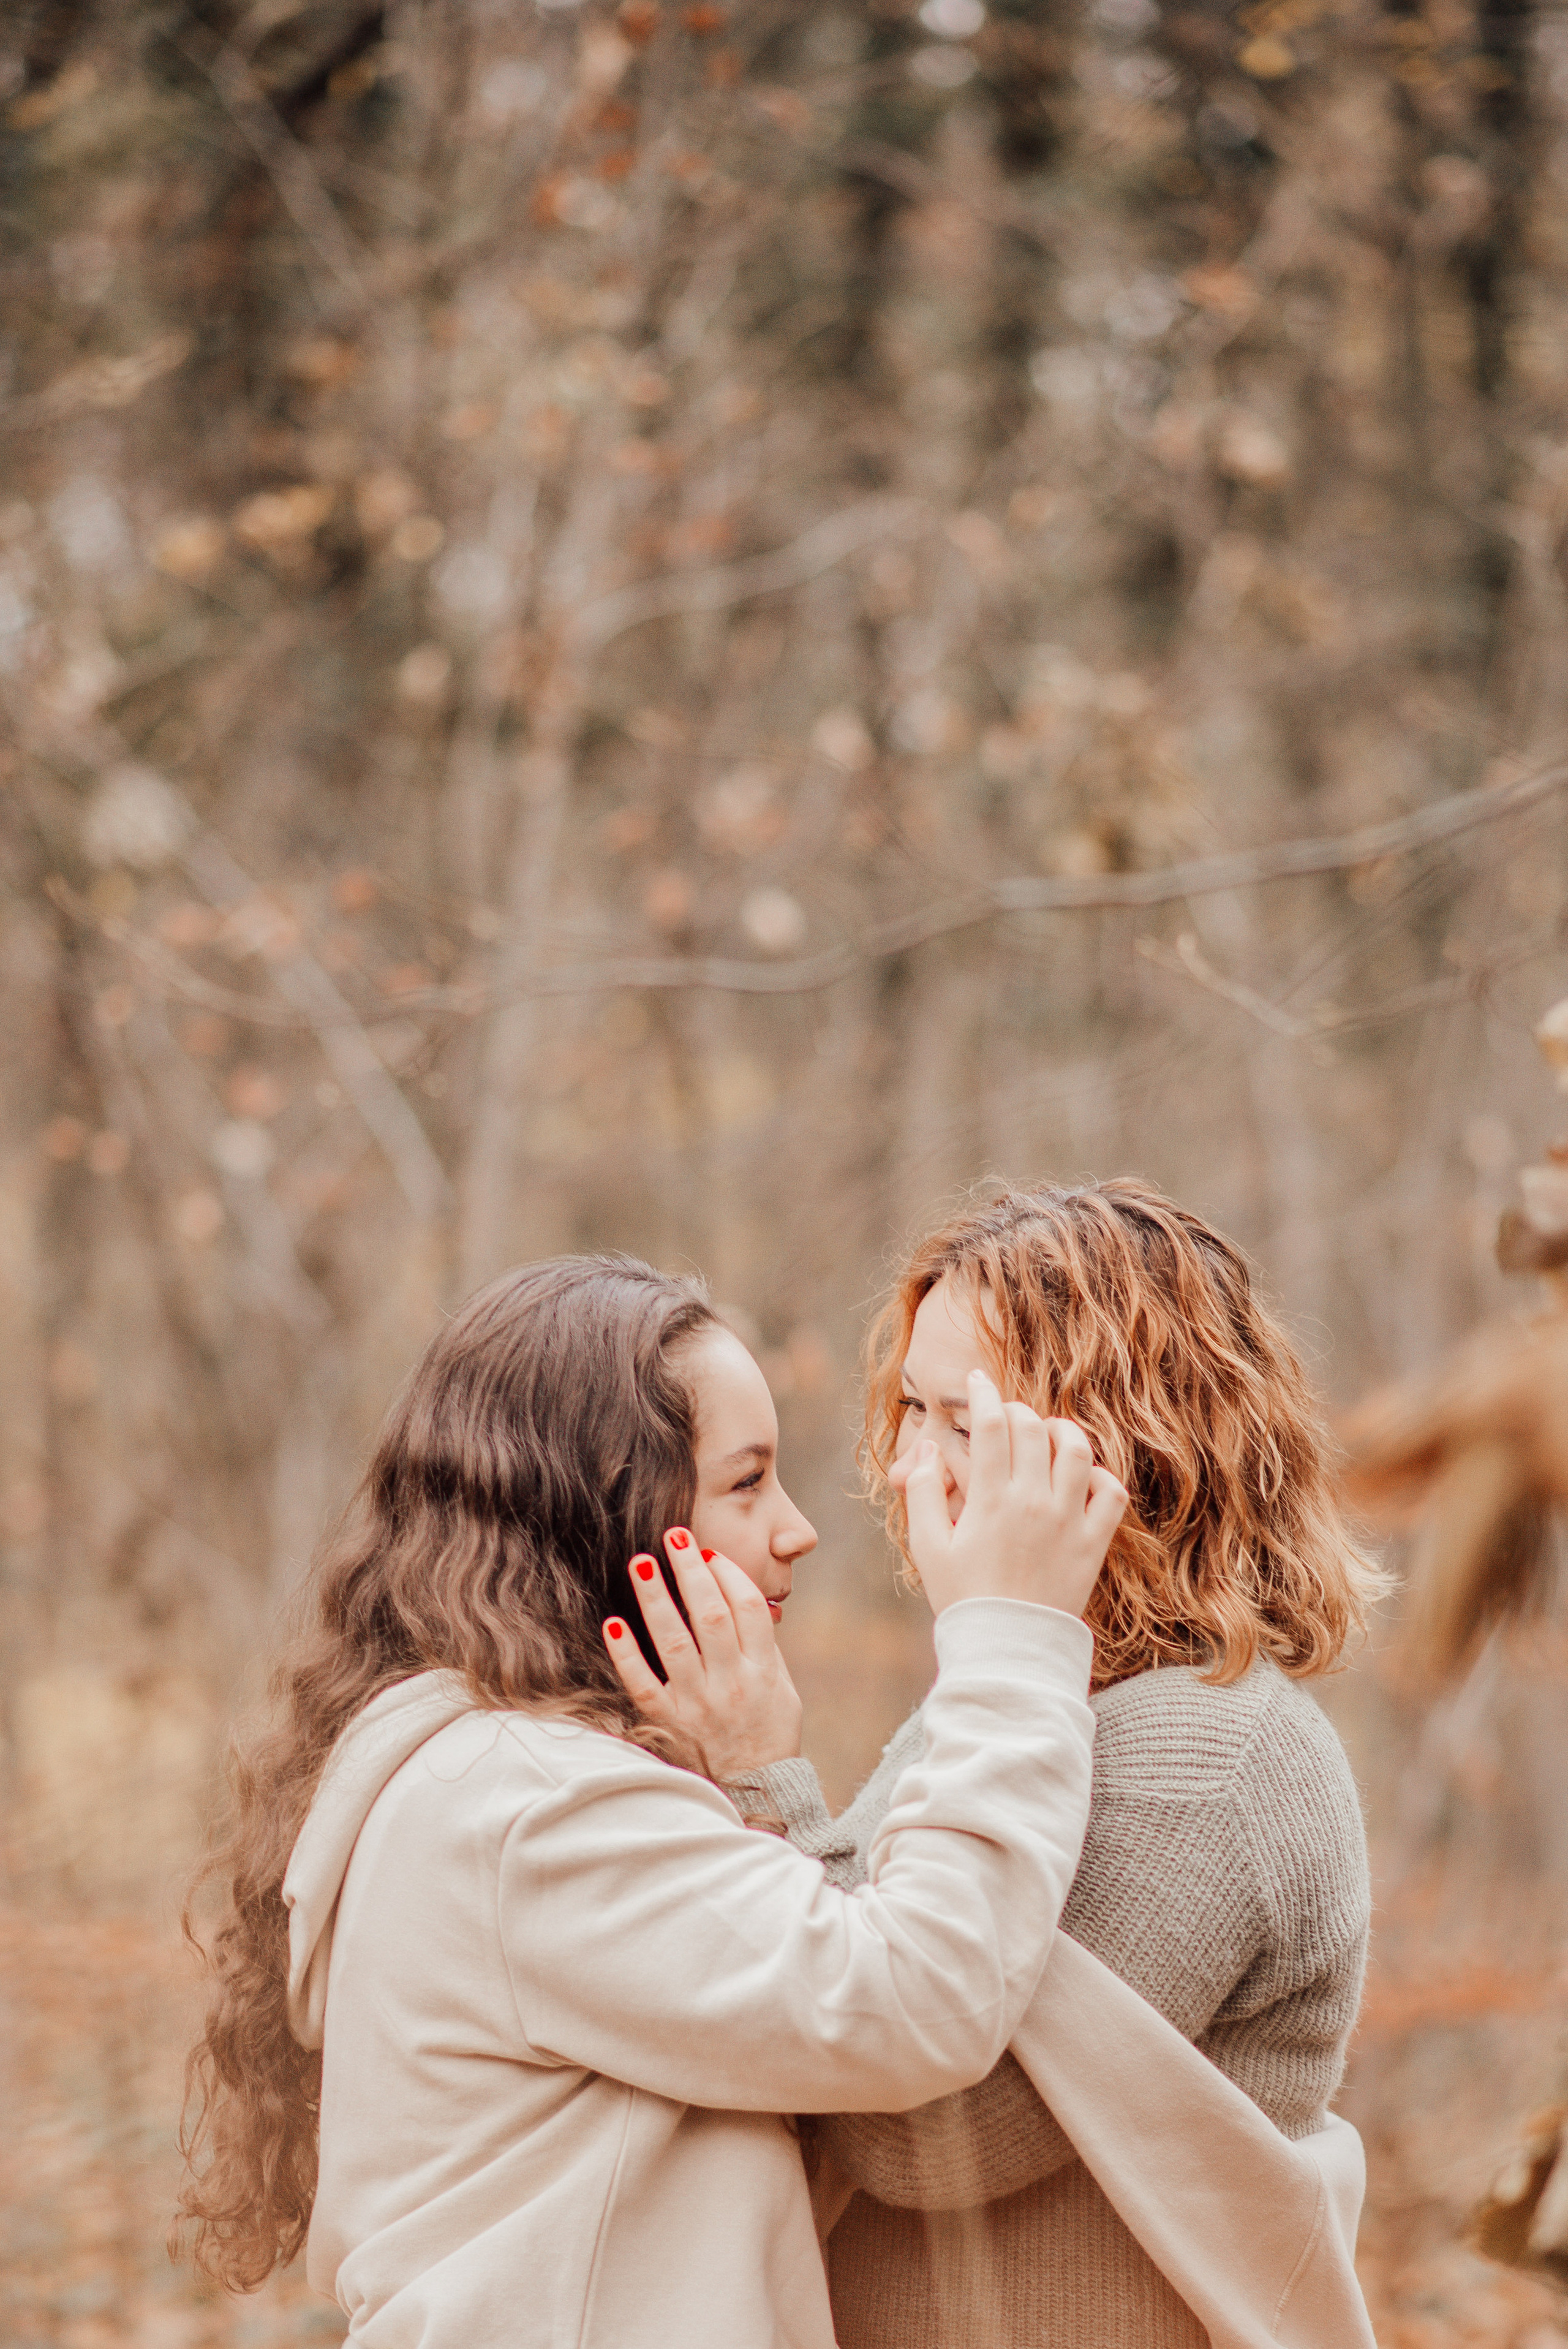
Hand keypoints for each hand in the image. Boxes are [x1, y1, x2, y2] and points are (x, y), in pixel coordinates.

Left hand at [603, 1526, 803, 1780]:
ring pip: (674, 1642)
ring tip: (642, 1563)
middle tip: (674, 1534)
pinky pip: (643, 1685)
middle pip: (710, 1615)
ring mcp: (698, 1705)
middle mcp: (731, 1684)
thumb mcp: (783, 1688)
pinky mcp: (669, 1724)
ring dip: (657, 1599)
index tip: (708, 1552)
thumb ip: (763, 1646)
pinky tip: (614, 1623)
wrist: (758, 1794)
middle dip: (691, 1570)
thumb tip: (741, 1596)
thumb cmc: (769, 1733)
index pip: (747, 1608)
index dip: (728, 1574)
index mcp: (763, 1671)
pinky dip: (627, 1655)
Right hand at [896, 1371, 1125, 1618]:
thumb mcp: (927, 1546)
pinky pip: (1111, 1494)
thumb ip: (923, 1491)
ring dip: (1061, 1432)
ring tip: (1046, 1437)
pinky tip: (1081, 1480)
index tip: (977, 1381)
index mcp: (990, 1500)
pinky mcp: (1093, 1543)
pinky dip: (1101, 1477)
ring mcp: (1068, 1521)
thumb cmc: (962, 1597)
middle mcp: (1033, 1502)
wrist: (1007, 1650)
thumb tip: (930, 1448)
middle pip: (1032, 1427)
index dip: (983, 1393)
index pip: (991, 1424)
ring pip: (1077, 1450)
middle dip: (1016, 1410)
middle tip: (1006, 1417)